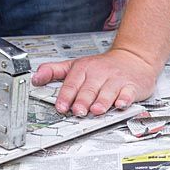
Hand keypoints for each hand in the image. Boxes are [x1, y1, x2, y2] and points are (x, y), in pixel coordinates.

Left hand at [31, 48, 157, 115]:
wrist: (133, 58)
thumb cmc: (103, 66)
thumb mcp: (76, 65)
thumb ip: (54, 71)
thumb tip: (35, 77)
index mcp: (84, 68)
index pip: (72, 83)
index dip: (66, 95)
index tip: (61, 106)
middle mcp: (99, 73)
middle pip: (89, 89)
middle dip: (83, 101)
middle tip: (77, 111)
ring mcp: (116, 80)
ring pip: (107, 92)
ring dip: (102, 102)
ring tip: (96, 110)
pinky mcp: (131, 86)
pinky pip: (128, 93)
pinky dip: (125, 99)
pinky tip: (121, 104)